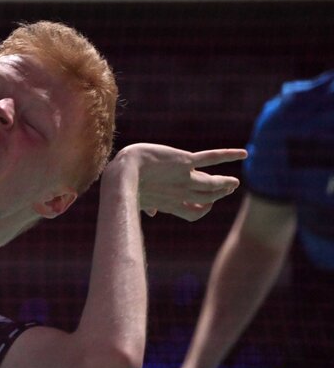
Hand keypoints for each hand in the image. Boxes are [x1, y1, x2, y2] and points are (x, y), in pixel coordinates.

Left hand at [107, 143, 243, 220]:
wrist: (123, 170)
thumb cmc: (125, 184)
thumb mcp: (138, 198)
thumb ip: (148, 205)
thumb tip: (150, 213)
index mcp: (171, 204)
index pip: (196, 213)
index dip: (204, 209)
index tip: (207, 204)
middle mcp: (182, 193)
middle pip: (209, 197)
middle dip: (220, 194)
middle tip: (229, 187)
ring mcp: (185, 178)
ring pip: (213, 183)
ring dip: (225, 183)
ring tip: (233, 181)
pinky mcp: (184, 161)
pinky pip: (211, 159)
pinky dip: (228, 155)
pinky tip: (243, 154)